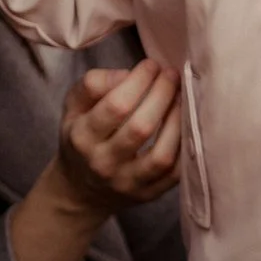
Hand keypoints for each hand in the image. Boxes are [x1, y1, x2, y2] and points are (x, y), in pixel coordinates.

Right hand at [49, 59, 180, 219]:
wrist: (81, 190)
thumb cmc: (82, 138)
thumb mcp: (73, 108)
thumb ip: (93, 84)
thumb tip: (128, 74)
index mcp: (82, 137)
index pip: (116, 106)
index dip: (139, 80)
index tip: (151, 65)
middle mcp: (103, 163)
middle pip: (141, 128)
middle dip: (162, 94)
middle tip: (171, 74)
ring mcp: (128, 183)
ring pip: (161, 155)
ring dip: (178, 121)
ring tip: (182, 97)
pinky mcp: (148, 195)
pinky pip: (175, 174)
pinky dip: (186, 147)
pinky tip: (187, 123)